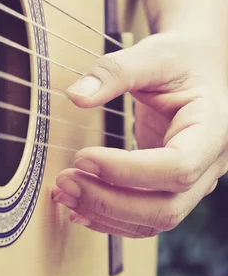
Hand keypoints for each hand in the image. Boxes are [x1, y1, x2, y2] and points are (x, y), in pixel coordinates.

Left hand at [52, 26, 227, 238]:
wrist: (197, 67)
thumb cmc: (180, 59)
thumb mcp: (152, 55)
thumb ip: (115, 72)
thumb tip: (76, 96)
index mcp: (213, 129)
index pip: (177, 167)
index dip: (126, 170)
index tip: (81, 156)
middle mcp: (209, 163)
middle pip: (166, 207)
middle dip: (109, 201)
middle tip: (65, 181)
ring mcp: (193, 181)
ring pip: (155, 220)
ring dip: (105, 214)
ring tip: (63, 193)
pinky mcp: (170, 186)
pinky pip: (145, 216)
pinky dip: (111, 219)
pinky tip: (78, 209)